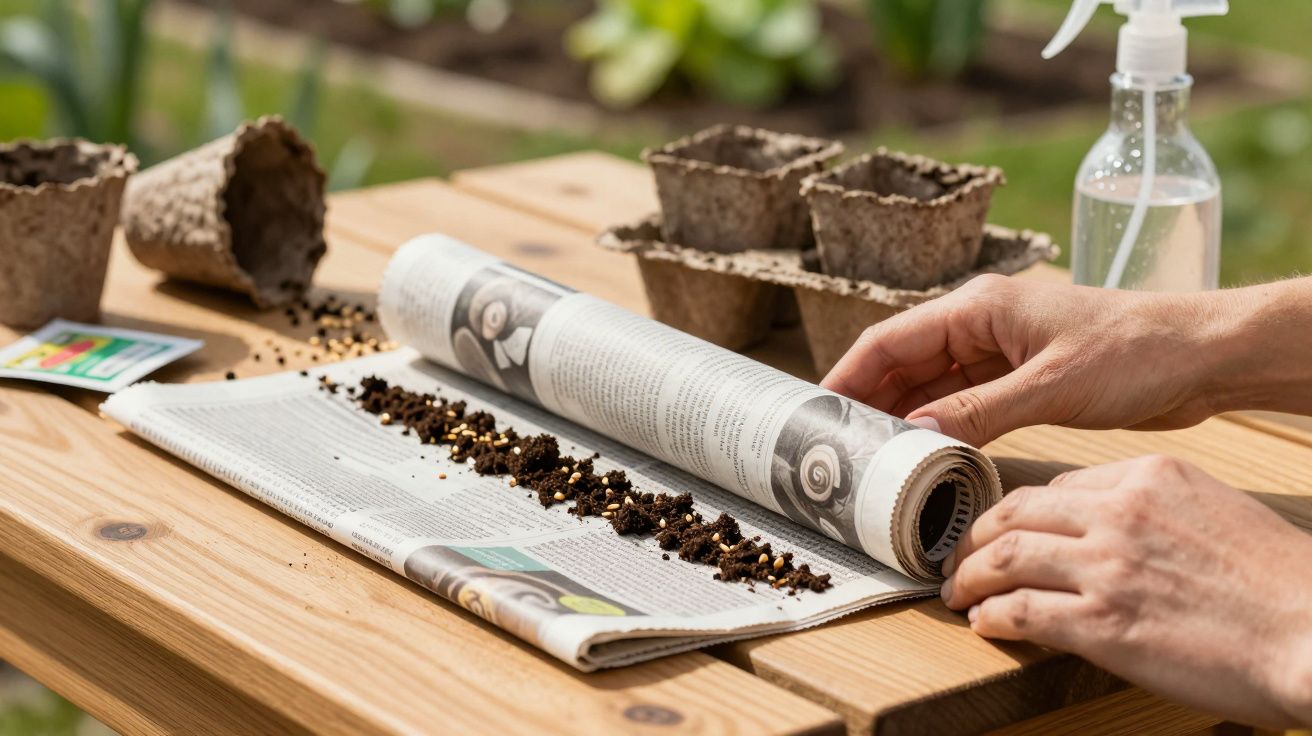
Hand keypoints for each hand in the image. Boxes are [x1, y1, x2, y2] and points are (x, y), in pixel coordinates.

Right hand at [821, 275, 1232, 446]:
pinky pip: (961, 401)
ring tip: (869, 457)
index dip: (848, 375)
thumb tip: (914, 437)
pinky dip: (939, 426)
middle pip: (902, 362)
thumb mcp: (1049, 386)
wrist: (1203, 355)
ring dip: (901, 416)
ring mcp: (999, 352)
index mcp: (978, 307)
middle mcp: (980, 324)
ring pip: (929, 384)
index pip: (890, 339)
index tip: (816, 412)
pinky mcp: (1020, 378)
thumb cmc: (1136, 352)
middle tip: (836, 447)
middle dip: (867, 401)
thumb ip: (977, 411)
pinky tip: (923, 454)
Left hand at [939, 455, 1311, 727]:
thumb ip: (1153, 508)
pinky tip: (985, 624)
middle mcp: (1120, 513)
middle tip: (958, 558)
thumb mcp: (1214, 510)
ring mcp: (1108, 568)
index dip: (1019, 513)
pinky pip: (1021, 611)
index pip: (1057, 486)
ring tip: (957, 592)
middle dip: (974, 538)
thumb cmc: (1280, 583)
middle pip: (1014, 513)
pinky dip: (992, 616)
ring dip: (969, 577)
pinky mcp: (1103, 624)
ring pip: (1004, 557)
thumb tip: (1105, 526)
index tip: (1004, 531)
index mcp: (1148, 478)